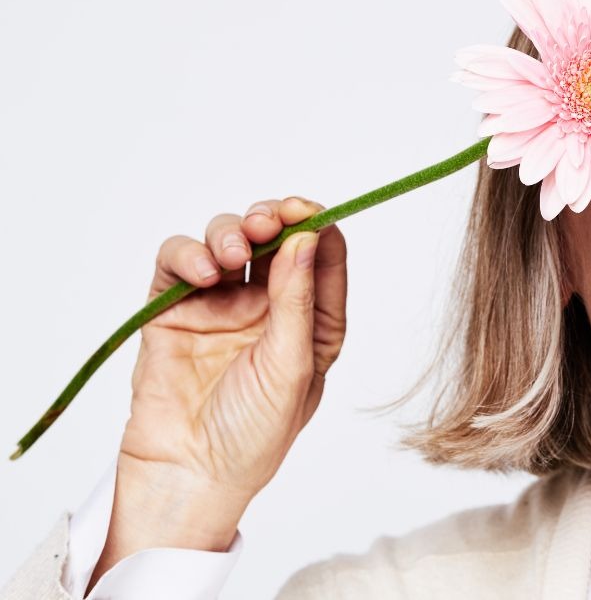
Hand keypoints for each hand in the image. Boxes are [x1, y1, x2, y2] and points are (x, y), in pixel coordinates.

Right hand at [90, 196, 346, 587]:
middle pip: (272, 237)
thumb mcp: (292, 367)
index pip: (322, 255)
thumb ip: (298, 301)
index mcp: (311, 320)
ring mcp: (219, 305)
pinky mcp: (173, 310)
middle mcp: (268, 306)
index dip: (316, 224)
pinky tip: (202, 273)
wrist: (189, 475)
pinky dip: (188, 254)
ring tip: (232, 257)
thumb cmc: (253, 435)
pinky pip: (178, 263)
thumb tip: (308, 238)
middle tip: (267, 222)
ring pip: (226, 239)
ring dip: (229, 233)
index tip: (307, 210)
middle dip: (271, 218)